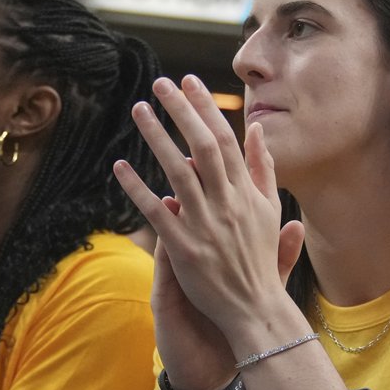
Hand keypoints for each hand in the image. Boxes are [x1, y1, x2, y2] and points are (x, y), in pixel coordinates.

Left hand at [114, 76, 304, 359]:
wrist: (254, 308)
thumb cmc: (259, 259)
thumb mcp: (270, 210)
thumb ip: (262, 169)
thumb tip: (257, 130)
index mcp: (246, 192)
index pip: (224, 139)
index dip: (205, 108)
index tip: (188, 82)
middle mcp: (226, 204)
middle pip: (201, 147)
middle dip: (181, 111)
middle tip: (160, 84)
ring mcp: (204, 226)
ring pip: (177, 172)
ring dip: (156, 137)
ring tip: (138, 110)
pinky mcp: (184, 248)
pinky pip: (157, 211)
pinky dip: (138, 187)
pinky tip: (120, 166)